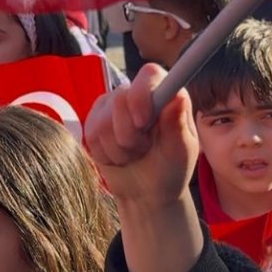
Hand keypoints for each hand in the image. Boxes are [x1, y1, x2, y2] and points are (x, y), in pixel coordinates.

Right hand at [84, 64, 203, 271]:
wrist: (147, 195)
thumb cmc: (171, 172)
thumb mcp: (183, 153)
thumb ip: (180, 124)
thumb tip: (179, 95)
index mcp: (163, 96)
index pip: (148, 76)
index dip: (140, 94)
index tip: (143, 117)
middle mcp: (135, 96)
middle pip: (119, 96)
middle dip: (128, 128)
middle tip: (140, 147)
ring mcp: (111, 109)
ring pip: (100, 117)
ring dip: (115, 144)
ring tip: (130, 157)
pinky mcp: (93, 124)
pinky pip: (88, 132)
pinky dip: (101, 150)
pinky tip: (115, 159)